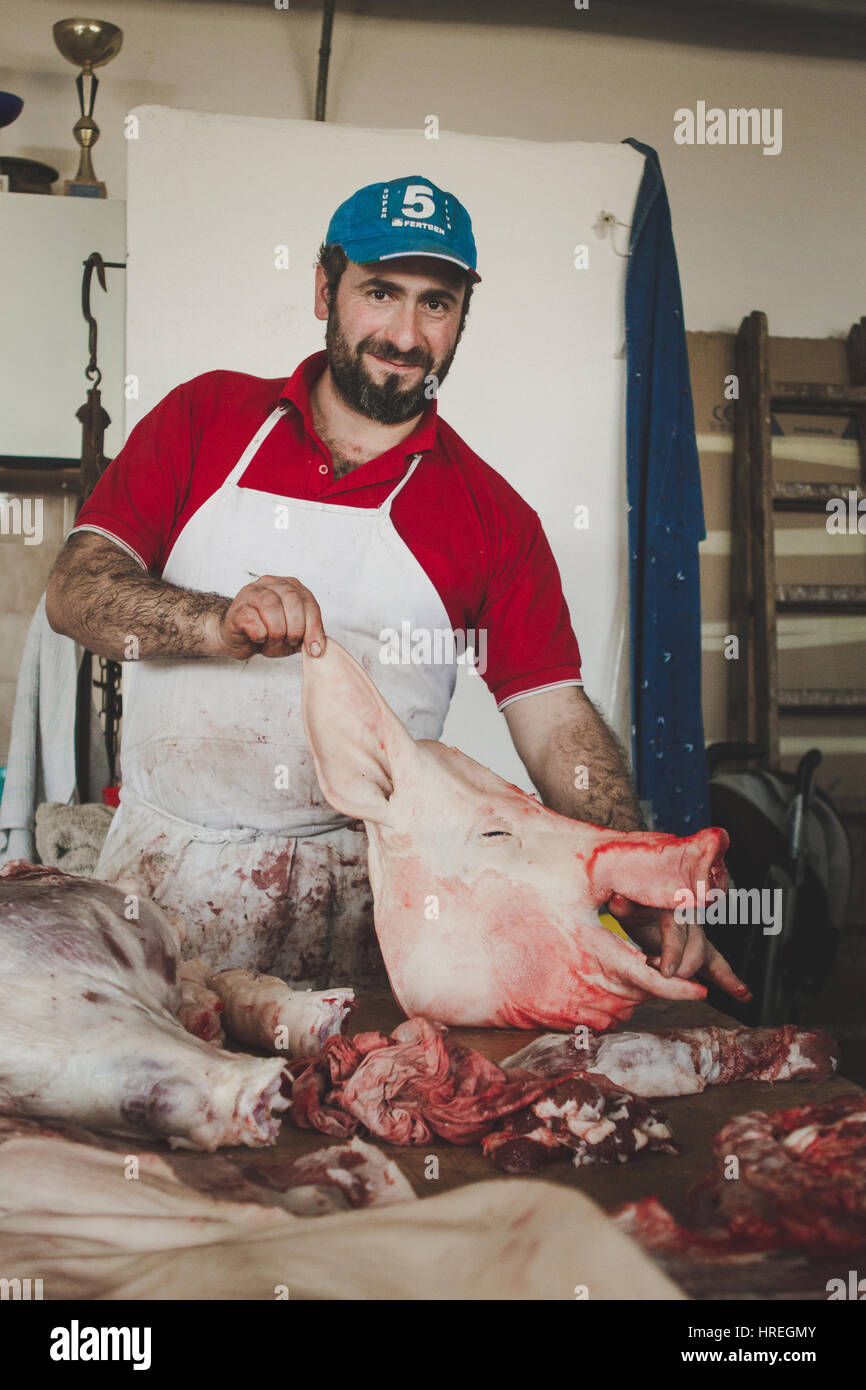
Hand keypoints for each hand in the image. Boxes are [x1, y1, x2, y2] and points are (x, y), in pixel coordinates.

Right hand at [210, 576, 325, 659]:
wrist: (238, 638)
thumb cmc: (266, 633)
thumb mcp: (292, 636)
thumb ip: (306, 637)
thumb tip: (317, 648)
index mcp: (290, 587)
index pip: (309, 602)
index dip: (314, 627)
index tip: (315, 648)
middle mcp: (272, 584)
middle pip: (291, 598)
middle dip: (295, 627)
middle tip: (290, 641)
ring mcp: (252, 593)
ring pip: (271, 606)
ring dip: (277, 631)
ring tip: (273, 640)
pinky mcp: (237, 608)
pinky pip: (252, 619)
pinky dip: (260, 634)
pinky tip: (259, 638)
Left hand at [607, 893, 752, 1003]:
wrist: (640, 899)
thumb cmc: (632, 901)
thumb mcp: (625, 900)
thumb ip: (623, 904)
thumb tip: (618, 901)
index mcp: (672, 905)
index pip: (676, 931)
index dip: (673, 952)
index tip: (666, 972)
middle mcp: (690, 919)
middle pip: (696, 945)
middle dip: (687, 967)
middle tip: (672, 980)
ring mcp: (697, 935)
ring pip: (712, 955)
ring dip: (727, 975)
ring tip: (741, 992)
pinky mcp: (699, 949)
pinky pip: (716, 965)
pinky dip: (730, 980)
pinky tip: (744, 995)